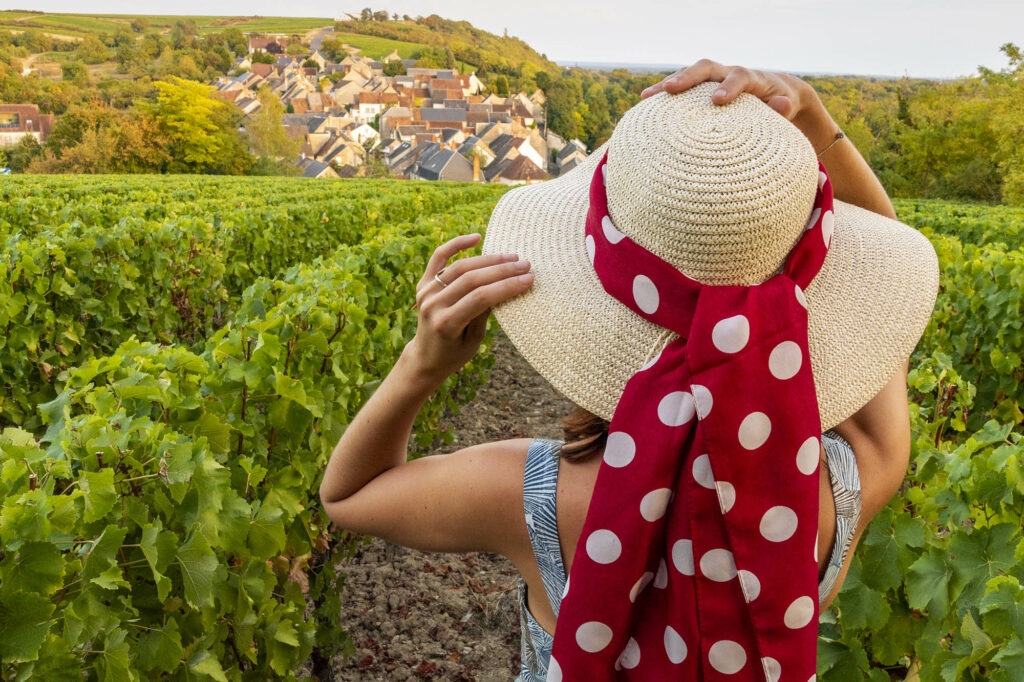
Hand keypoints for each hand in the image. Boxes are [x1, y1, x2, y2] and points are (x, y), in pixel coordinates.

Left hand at [405, 233, 532, 382]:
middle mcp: (433, 305)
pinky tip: (476, 238)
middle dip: (502, 271)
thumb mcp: (474, 341)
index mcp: (446, 323)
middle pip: (472, 279)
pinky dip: (456, 245)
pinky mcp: (422, 284)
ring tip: (511, 257)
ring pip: (460, 267)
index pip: (481, 298)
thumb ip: (485, 312)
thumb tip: (506, 284)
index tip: (528, 280)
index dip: (506, 286)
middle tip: (525, 265)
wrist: (425, 358)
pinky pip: (439, 258)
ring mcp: (425, 292)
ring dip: (489, 259)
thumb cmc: (455, 353)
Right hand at [640, 59, 833, 145]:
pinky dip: (663, 93)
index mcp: (750, 78)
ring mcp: (712, 79)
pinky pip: (681, 87)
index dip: (728, 87)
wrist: (774, 91)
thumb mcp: (787, 106)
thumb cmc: (780, 103)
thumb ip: (784, 107)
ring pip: (688, 74)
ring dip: (667, 84)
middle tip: (670, 90)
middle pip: (706, 67)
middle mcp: (728, 73)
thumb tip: (783, 105)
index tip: (717, 101)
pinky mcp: (701, 88)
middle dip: (687, 77)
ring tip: (646, 97)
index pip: (739, 77)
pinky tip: (644, 103)